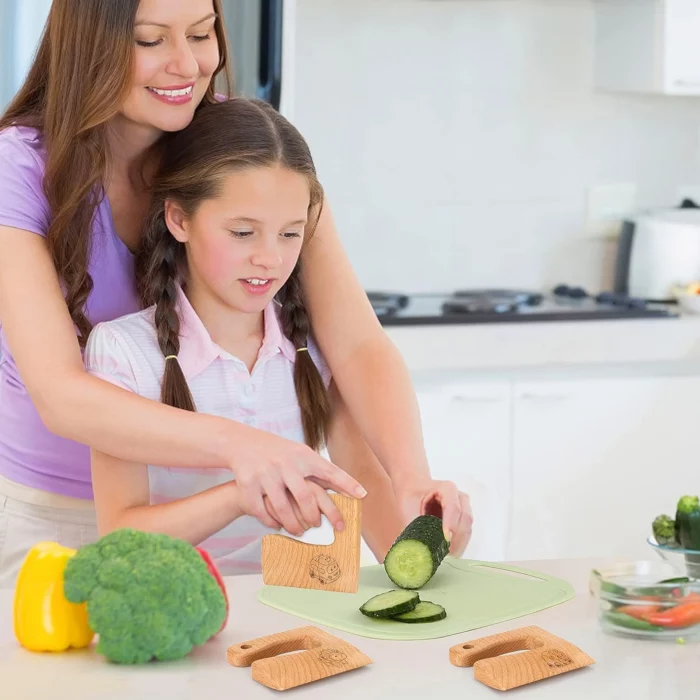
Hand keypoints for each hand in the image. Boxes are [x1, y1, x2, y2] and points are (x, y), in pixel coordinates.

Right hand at [228, 427, 364, 535]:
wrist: (243, 443)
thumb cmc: (279, 453)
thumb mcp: (300, 454)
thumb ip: (319, 471)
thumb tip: (348, 488)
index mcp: (303, 456)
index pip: (329, 471)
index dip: (346, 483)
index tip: (362, 495)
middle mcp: (286, 464)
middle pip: (306, 497)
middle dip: (313, 517)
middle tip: (317, 527)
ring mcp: (266, 473)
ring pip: (283, 508)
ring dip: (292, 524)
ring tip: (299, 531)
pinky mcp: (248, 484)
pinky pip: (261, 510)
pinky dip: (271, 521)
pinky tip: (277, 525)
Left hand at [393, 479, 472, 556]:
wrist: (414, 489)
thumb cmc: (411, 496)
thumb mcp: (408, 508)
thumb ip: (412, 527)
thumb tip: (413, 550)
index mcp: (446, 489)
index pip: (453, 507)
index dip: (451, 523)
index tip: (446, 539)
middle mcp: (459, 497)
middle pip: (465, 518)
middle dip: (457, 538)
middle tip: (445, 554)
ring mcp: (464, 508)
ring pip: (467, 527)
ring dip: (459, 544)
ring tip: (445, 556)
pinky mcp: (463, 519)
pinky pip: (465, 533)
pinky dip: (458, 545)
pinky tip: (448, 553)